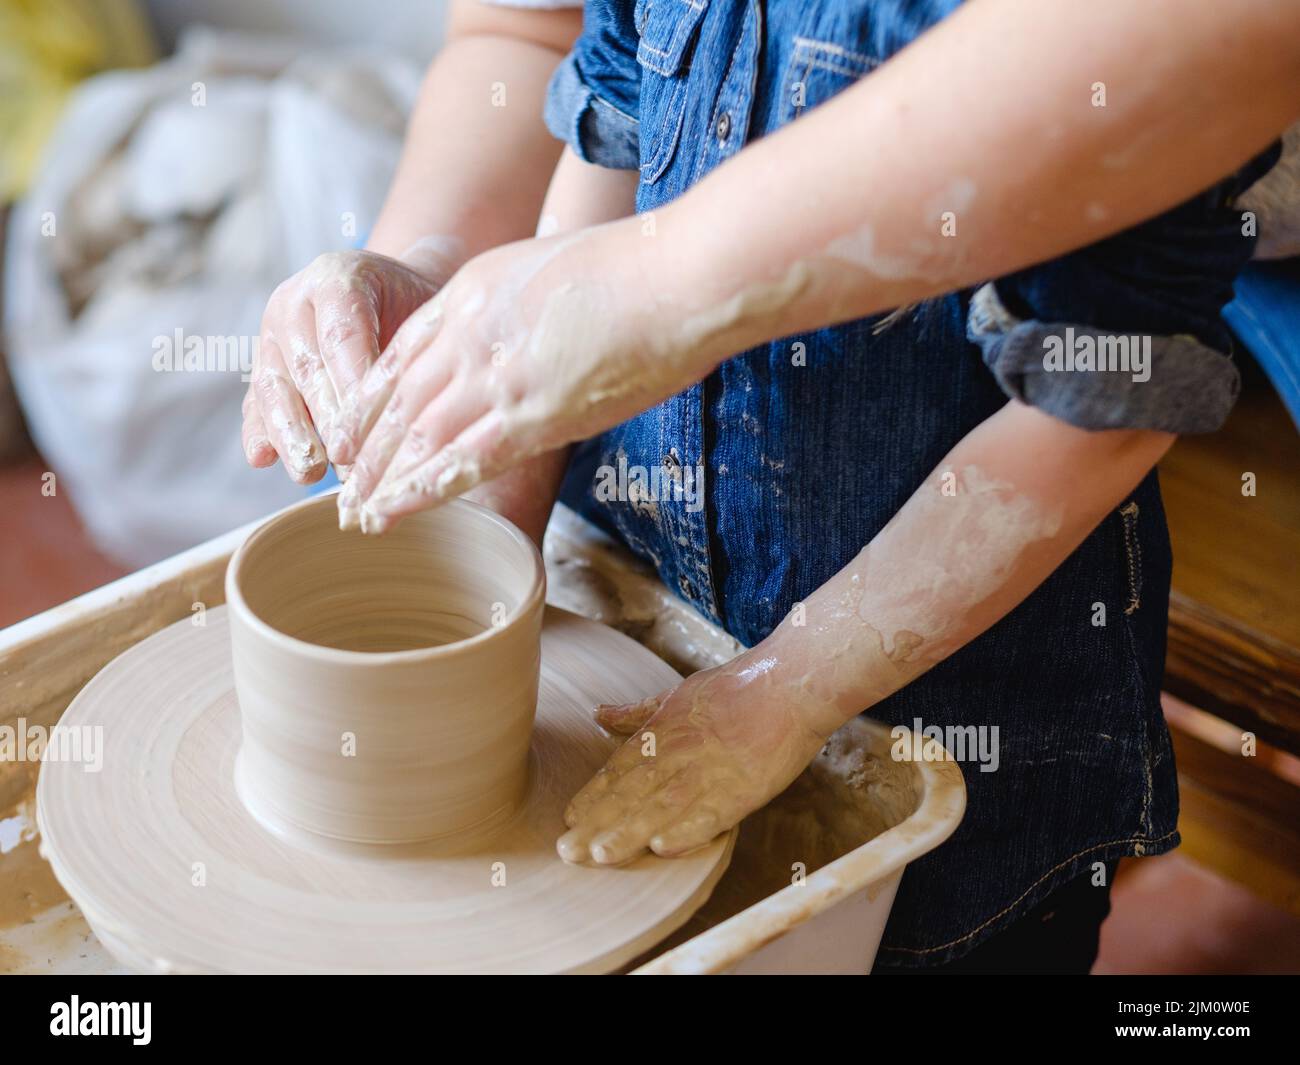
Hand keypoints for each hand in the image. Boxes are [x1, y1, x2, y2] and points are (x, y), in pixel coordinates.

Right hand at [242, 243, 460, 482]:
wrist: (393, 294)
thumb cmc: (415, 308)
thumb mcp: (422, 314)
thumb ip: (409, 350)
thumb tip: (403, 415)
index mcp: (337, 279)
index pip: (342, 337)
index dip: (352, 385)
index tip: (368, 430)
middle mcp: (295, 303)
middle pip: (307, 367)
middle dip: (326, 420)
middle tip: (345, 461)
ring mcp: (272, 335)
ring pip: (274, 387)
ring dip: (290, 434)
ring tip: (307, 472)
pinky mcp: (264, 367)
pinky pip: (257, 401)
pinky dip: (259, 431)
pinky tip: (261, 459)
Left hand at [330, 221, 704, 532]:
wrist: (675, 275)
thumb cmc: (637, 268)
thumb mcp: (554, 267)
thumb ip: (523, 305)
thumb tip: (529, 337)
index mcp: (471, 290)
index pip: (403, 352)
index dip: (374, 397)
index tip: (357, 428)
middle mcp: (468, 333)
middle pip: (398, 399)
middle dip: (367, 447)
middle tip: (344, 484)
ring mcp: (496, 375)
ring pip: (417, 435)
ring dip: (381, 478)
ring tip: (355, 513)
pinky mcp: (530, 415)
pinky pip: (459, 460)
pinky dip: (419, 491)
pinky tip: (391, 513)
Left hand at [556, 650, 837, 864]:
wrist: (788, 684)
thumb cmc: (736, 687)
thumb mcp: (677, 693)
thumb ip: (638, 713)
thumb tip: (600, 713)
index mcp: (663, 731)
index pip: (619, 769)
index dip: (593, 796)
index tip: (570, 819)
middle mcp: (679, 753)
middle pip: (632, 794)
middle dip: (598, 824)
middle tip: (568, 851)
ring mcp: (709, 773)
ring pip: (661, 808)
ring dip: (629, 833)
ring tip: (600, 856)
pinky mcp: (741, 789)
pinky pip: (710, 815)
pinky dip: (686, 831)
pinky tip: (662, 849)